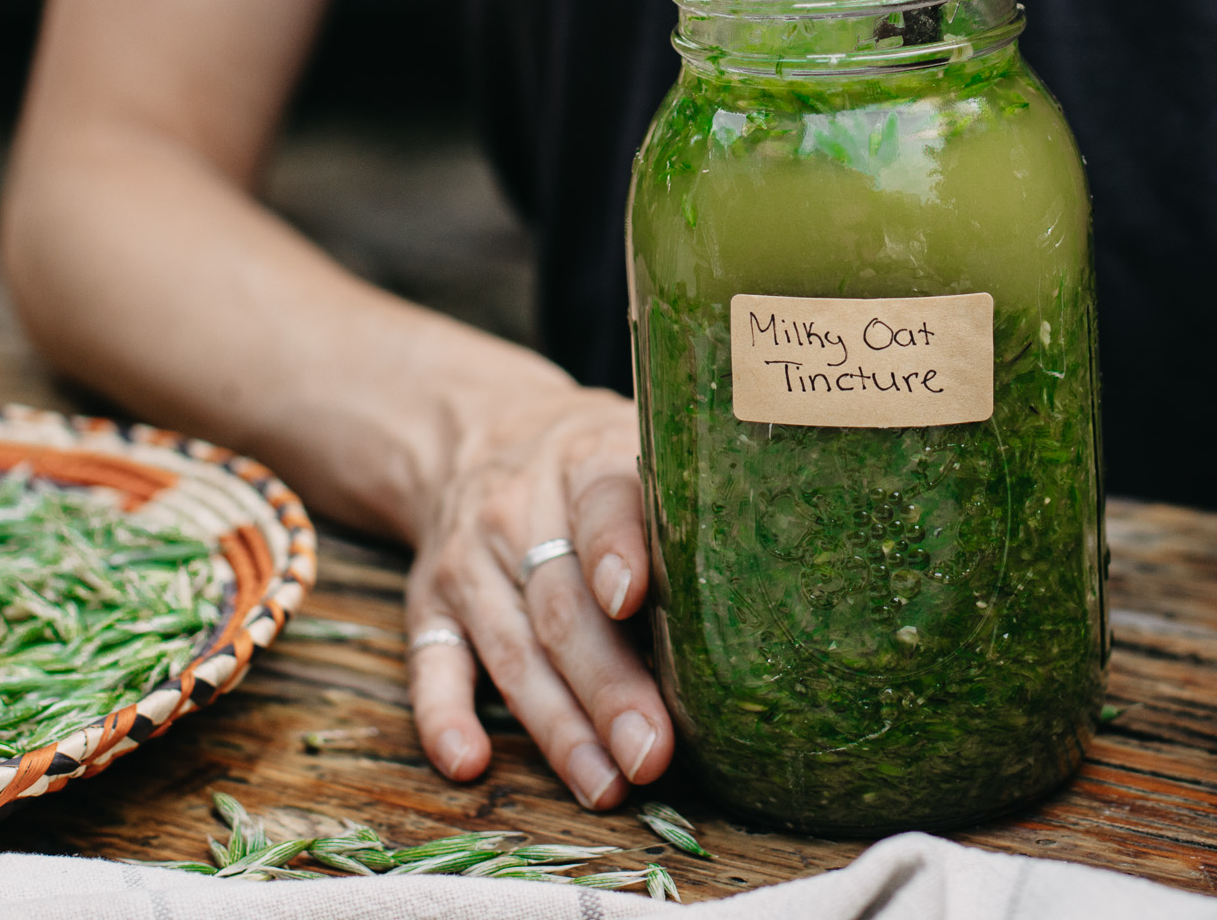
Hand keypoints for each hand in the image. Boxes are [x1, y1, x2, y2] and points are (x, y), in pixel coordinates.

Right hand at [403, 383, 671, 808]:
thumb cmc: (591, 464)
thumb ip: (692, 505)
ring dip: (556, 726)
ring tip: (604, 784)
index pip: (601, 503)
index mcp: (584, 462)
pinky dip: (444, 715)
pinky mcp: (429, 603)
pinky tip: (468, 760)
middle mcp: (517, 511)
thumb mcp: (641, 450)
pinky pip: (430, 663)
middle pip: (562, 605)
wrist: (476, 433)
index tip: (631, 597)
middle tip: (650, 751)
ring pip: (511, 649)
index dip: (616, 549)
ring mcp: (468, 561)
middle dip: (607, 685)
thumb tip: (787, 588)